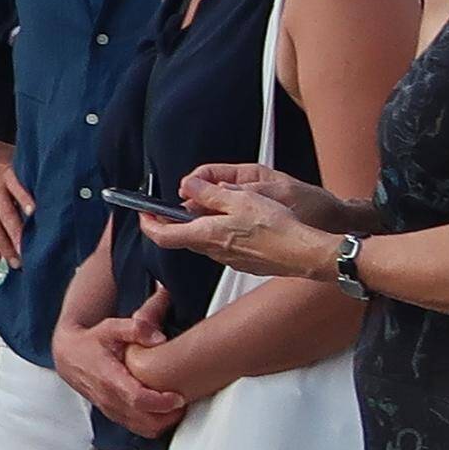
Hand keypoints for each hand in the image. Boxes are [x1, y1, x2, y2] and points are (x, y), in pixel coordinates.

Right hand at [0, 120, 33, 265]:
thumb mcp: (13, 155)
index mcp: (6, 172)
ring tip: (15, 263)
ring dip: (4, 246)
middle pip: (6, 216)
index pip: (19, 190)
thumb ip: (28, 174)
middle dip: (18, 238)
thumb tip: (54, 189)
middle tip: (29, 257)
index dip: (27, 203)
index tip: (37, 217)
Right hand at [58, 293, 185, 437]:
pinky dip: (154, 424)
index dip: (161, 402)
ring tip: (175, 406)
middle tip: (182, 401)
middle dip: (169, 416)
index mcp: (108, 378)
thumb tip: (159, 338)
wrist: (68, 356)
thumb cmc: (91, 342)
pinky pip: (138, 429)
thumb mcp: (111, 327)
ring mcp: (111, 410)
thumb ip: (136, 328)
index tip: (179, 397)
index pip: (137, 399)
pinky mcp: (114, 416)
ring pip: (144, 429)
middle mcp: (108, 398)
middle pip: (145, 421)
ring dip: (164, 422)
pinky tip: (163, 411)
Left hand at [142, 169, 349, 284]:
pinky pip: (226, 247)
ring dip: (204, 225)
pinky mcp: (246, 263)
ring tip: (219, 206)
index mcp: (206, 235)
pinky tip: (241, 222)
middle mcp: (214, 252)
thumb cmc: (276, 227)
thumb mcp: (239, 199)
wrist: (305, 252)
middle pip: (185, 237)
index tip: (143, 213)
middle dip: (179, 220)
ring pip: (206, 241)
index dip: (149, 224)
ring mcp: (231, 260)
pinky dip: (223, 233)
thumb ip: (209, 194)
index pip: (163, 235)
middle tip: (183, 203)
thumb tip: (187, 186)